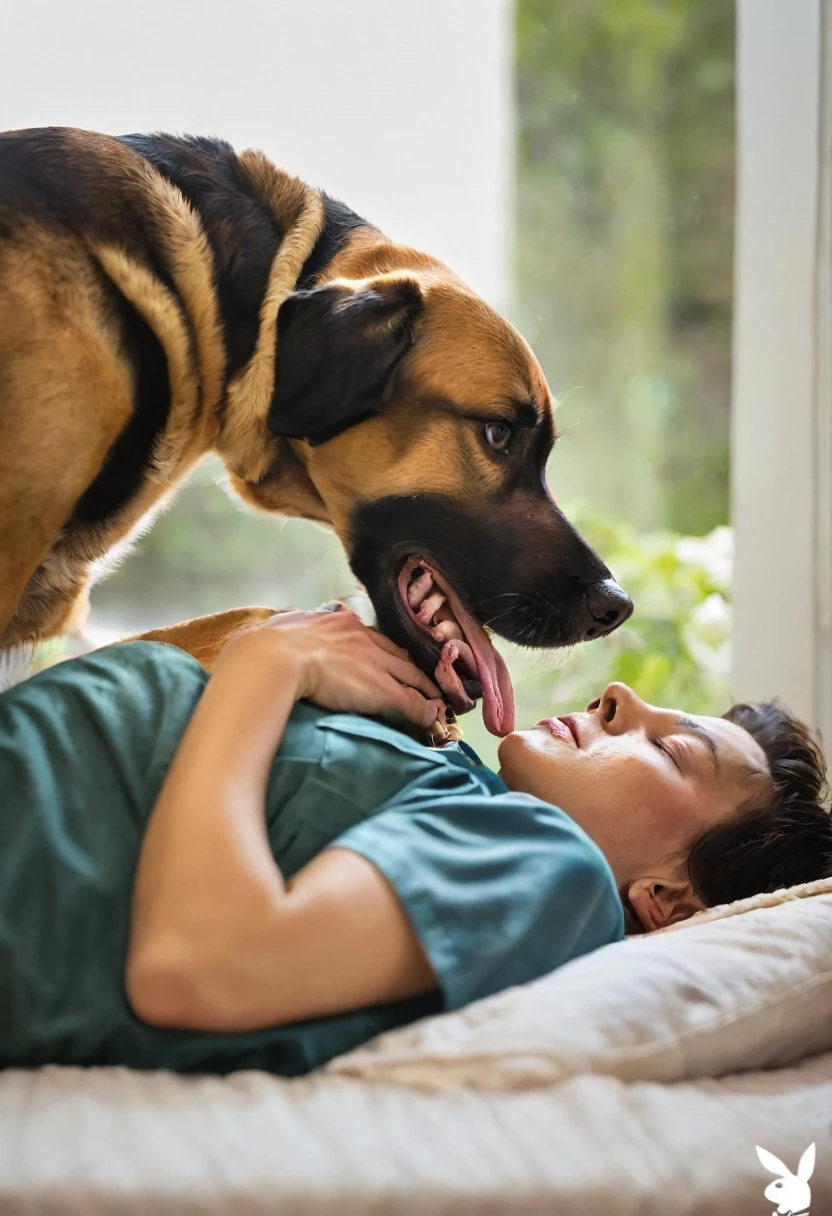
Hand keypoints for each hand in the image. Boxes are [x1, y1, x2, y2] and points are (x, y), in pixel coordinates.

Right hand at [213, 605, 443, 729]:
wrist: (275, 656)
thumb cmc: (271, 644)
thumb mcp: (287, 625)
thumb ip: (294, 626)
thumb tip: (281, 626)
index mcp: (342, 624)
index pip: (374, 640)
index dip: (387, 654)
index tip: (394, 663)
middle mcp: (365, 638)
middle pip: (399, 656)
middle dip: (415, 670)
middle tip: (428, 683)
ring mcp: (375, 663)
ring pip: (411, 677)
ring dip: (426, 690)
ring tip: (437, 702)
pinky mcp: (380, 688)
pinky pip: (410, 700)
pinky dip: (424, 709)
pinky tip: (432, 718)